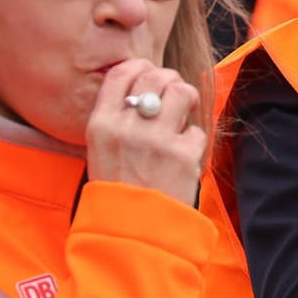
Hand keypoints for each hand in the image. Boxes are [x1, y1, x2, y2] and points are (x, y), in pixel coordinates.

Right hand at [85, 59, 206, 205]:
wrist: (131, 231)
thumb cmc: (118, 188)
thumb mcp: (101, 149)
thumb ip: (118, 118)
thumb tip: (145, 87)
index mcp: (101, 124)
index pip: (121, 73)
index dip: (140, 66)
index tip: (150, 73)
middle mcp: (127, 127)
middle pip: (155, 76)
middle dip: (170, 79)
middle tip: (174, 94)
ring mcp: (156, 140)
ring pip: (181, 92)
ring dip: (187, 99)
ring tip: (184, 114)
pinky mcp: (183, 155)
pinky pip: (196, 131)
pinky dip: (193, 141)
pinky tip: (183, 155)